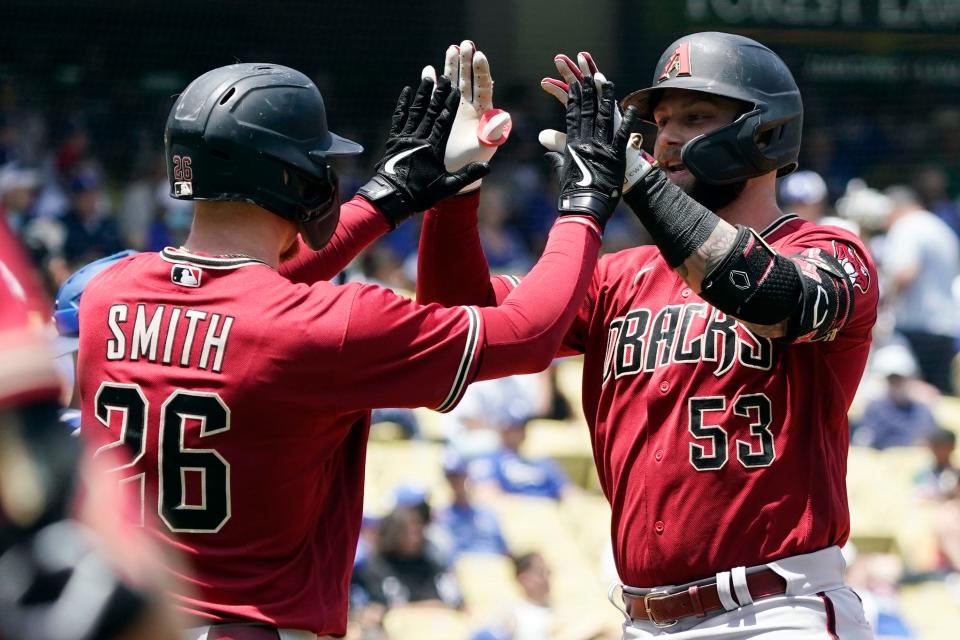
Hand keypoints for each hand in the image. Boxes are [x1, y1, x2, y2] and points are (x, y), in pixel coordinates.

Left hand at [358, 76, 490, 227]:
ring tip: (428, 76)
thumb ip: (467, 175)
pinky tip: (406, 91)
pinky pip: (399, 118)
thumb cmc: (421, 194)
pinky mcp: (394, 139)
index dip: (450, 104)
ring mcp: (405, 137)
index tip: (456, 90)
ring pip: (415, 111)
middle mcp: (418, 138)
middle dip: (439, 93)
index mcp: (433, 147)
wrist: (392, 198)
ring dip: (422, 94)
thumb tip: (487, 166)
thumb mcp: (447, 186)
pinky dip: (403, 104)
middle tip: (445, 76)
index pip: (444, 121)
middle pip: (431, 111)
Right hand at [423, 40, 511, 192]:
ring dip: (451, 66)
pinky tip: (429, 70)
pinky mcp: (438, 115)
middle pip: (468, 80)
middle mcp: (469, 107)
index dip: (482, 71)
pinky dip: (432, 82)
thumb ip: (494, 132)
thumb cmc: (474, 162)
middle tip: (466, 43)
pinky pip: (435, 95)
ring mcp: (453, 109)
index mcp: (483, 112)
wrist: (456, 173)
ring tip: (451, 48)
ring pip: (452, 83)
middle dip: (467, 62)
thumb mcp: (485, 146)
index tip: (480, 55)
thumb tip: (505, 115)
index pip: (484, 86)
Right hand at [547, 77, 635, 228]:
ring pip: (604, 117)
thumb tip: (545, 146)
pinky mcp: (616, 157)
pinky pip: (623, 135)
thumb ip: (554, 157)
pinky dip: (627, 121)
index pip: (572, 116)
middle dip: (588, 91)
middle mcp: (586, 143)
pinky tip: (630, 107)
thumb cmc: (571, 193)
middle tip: (588, 74)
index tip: (574, 85)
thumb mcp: (561, 173)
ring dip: (606, 98)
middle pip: (587, 112)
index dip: (573, 99)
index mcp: (572, 146)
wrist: (584, 208)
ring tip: (607, 81)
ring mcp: (602, 148)